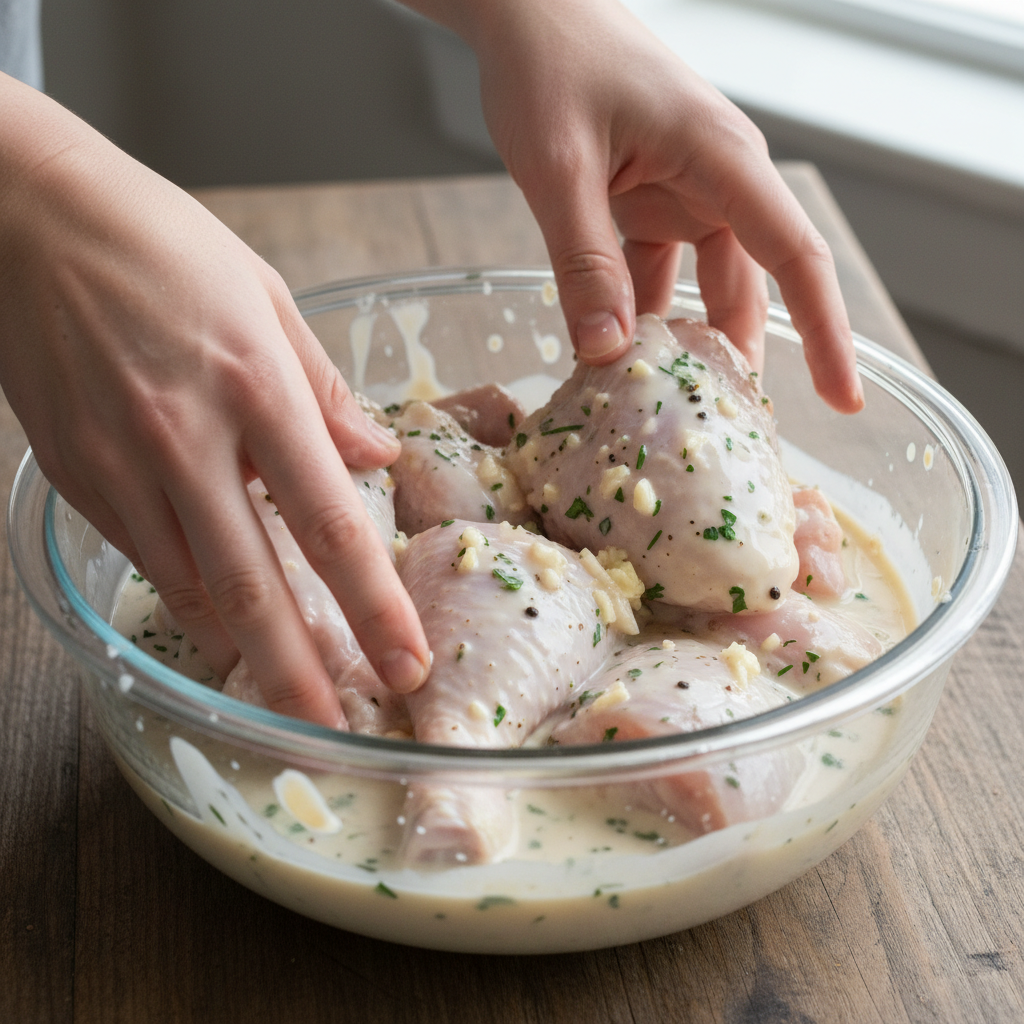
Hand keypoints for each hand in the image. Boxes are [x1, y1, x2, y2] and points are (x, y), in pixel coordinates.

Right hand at [0, 75, 430, 724]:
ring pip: (193, 586)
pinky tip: (222, 623)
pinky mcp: (77, 477)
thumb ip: (328, 391)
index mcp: (256, 386)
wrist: (29, 216)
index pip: (330, 524)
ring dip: (243, 650)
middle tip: (336, 728)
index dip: (372, 606)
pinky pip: (147, 558)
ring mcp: (121, 464)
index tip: (405, 660)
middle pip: (256, 584)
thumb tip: (377, 461)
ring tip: (286, 693)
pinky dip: (190, 598)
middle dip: (301, 671)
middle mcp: (187, 437)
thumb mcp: (270, 298)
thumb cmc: (163, 245)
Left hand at [415, 0, 862, 412]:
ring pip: (700, 288)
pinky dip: (636, 316)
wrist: (527, 11)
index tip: (843, 399)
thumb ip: (584, 260)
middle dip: (739, 358)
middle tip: (728, 430)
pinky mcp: (648, 202)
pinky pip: (655, 274)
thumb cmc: (551, 64)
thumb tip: (606, 354)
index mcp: (722, 160)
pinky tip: (612, 358)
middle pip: (751, 286)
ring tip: (666, 409)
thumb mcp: (560, 169)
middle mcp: (717, 181)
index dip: (824, 332)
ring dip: (681, 344)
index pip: (795, 257)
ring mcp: (683, 193)